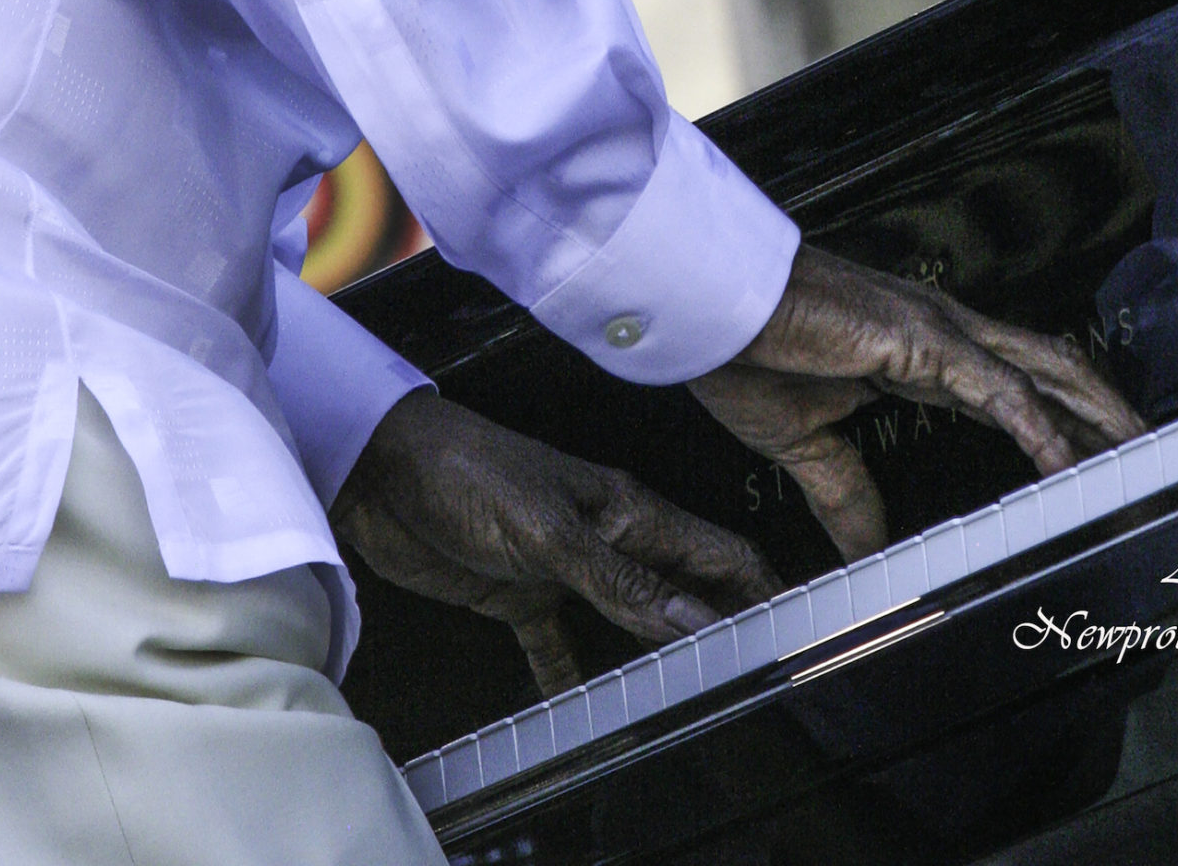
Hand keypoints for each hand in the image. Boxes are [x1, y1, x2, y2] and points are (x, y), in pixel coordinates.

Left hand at [332, 388, 781, 695]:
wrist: (381, 470)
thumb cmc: (466, 470)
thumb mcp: (550, 531)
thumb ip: (622, 581)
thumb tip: (694, 622)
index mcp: (628, 511)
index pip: (717, 553)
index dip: (761, 588)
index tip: (795, 627)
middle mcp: (609, 537)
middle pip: (683, 589)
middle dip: (719, 628)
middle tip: (751, 675)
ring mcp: (566, 564)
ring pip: (631, 618)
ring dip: (654, 656)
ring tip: (686, 699)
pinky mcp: (521, 589)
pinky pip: (561, 643)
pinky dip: (575, 675)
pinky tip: (585, 708)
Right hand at [689, 244, 1146, 561]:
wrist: (709, 308)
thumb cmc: (746, 350)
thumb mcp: (807, 442)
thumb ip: (848, 495)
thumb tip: (868, 555)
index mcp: (919, 354)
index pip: (1015, 389)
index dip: (1061, 424)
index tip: (1094, 464)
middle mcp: (944, 334)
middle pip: (1053, 370)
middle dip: (1105, 413)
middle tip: (1154, 456)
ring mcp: (940, 330)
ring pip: (1046, 371)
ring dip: (1097, 415)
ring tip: (1141, 456)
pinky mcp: (922, 338)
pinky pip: (999, 388)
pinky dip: (1039, 428)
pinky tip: (1063, 463)